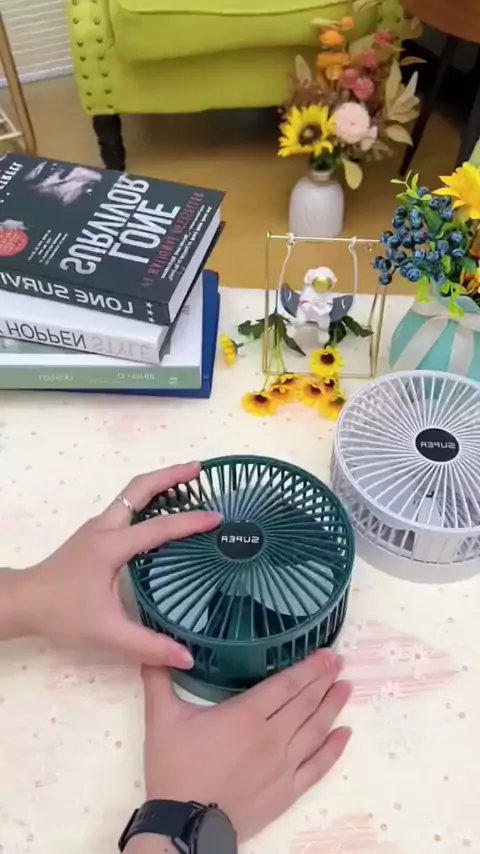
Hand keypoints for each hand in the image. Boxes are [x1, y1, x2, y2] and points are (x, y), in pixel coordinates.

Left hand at [21, 463, 220, 667]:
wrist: (24, 603)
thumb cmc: (63, 615)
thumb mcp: (108, 634)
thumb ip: (148, 646)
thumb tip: (187, 657)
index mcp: (111, 546)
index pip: (158, 528)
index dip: (190, 522)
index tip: (218, 518)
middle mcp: (105, 528)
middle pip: (140, 487)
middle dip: (171, 474)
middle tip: (200, 468)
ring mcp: (98, 527)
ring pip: (131, 493)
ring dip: (159, 483)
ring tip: (188, 481)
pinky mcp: (95, 533)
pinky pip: (127, 506)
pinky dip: (149, 498)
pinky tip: (163, 512)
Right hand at [142, 650, 351, 840]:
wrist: (184, 826)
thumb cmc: (175, 769)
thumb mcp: (161, 720)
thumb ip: (158, 681)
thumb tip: (151, 652)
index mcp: (247, 715)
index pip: (286, 684)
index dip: (308, 667)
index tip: (326, 654)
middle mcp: (273, 737)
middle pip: (305, 702)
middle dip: (324, 680)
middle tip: (340, 662)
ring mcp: (284, 766)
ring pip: (315, 730)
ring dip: (332, 707)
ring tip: (346, 688)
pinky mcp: (287, 791)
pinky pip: (318, 767)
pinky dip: (334, 749)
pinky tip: (345, 734)